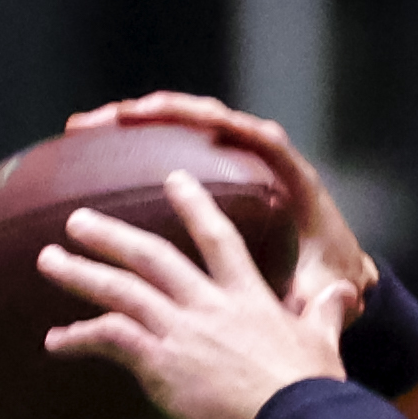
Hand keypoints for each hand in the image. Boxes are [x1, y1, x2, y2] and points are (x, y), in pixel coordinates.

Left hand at [38, 171, 357, 418]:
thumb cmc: (314, 389)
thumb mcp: (322, 341)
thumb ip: (325, 311)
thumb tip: (344, 292)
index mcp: (248, 296)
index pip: (217, 238)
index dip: (194, 205)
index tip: (173, 179)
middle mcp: (209, 305)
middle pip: (151, 255)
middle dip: (111, 234)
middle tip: (77, 219)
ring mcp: (182, 331)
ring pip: (120, 289)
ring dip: (80, 272)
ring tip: (49, 259)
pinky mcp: (162, 363)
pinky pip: (109, 340)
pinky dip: (78, 337)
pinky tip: (54, 342)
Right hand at [69, 92, 378, 314]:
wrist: (335, 271)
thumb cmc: (328, 274)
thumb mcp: (322, 287)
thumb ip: (318, 294)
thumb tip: (324, 303)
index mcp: (292, 178)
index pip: (258, 138)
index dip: (224, 126)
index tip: (184, 122)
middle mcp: (260, 157)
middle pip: (205, 119)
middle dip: (155, 114)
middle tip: (106, 120)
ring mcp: (233, 161)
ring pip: (180, 127)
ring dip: (130, 122)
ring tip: (82, 128)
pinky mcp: (215, 176)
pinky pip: (171, 147)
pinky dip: (133, 145)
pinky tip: (90, 151)